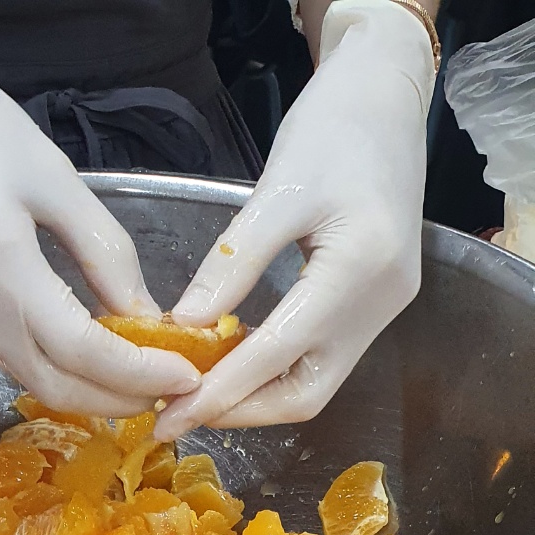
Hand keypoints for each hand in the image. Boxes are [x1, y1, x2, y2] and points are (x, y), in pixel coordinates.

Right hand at [0, 4, 201, 418]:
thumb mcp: (56, 178)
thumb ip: (106, 254)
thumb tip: (150, 320)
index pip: (76, 345)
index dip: (136, 372)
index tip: (185, 376)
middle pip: (50, 382)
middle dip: (115, 399)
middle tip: (166, 390)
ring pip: (27, 377)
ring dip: (87, 387)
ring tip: (137, 373)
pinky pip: (5, 356)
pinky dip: (53, 364)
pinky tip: (86, 350)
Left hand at [155, 0, 434, 440]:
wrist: (388, 94)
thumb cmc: (334, 127)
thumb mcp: (276, 190)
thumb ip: (232, 264)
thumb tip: (184, 327)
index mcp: (358, 270)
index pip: (278, 353)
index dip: (221, 392)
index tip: (170, 415)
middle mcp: (380, 303)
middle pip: (305, 393)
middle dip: (240, 412)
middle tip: (178, 416)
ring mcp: (384, 308)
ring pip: (315, 384)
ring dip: (255, 398)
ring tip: (197, 396)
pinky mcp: (377, 304)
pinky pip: (322, 358)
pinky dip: (275, 371)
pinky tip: (233, 366)